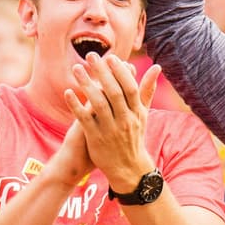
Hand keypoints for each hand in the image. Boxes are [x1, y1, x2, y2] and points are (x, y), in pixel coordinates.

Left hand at [64, 52, 160, 190]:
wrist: (128, 168)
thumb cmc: (134, 136)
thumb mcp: (143, 113)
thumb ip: (147, 89)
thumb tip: (157, 66)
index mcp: (137, 112)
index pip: (129, 88)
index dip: (120, 72)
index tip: (110, 57)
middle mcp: (125, 120)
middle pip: (114, 92)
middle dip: (102, 72)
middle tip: (90, 55)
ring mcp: (110, 130)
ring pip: (98, 104)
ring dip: (87, 84)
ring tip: (77, 68)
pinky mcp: (96, 139)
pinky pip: (85, 119)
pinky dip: (76, 105)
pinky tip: (68, 92)